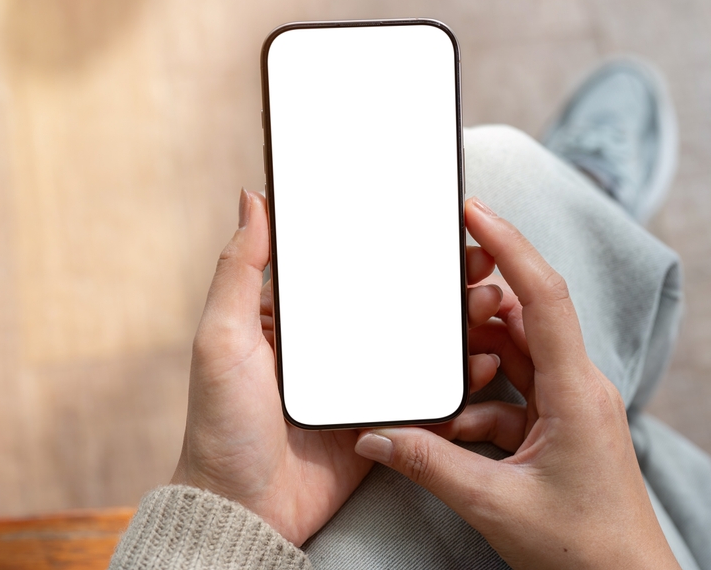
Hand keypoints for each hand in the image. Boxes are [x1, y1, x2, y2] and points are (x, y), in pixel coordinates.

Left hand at [171, 189, 504, 544]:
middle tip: (476, 261)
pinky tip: (482, 358)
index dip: (390, 243)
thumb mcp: (222, 339)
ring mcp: (359, 381)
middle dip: (439, 278)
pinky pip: (426, 389)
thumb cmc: (222, 426)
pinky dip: (458, 374)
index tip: (429, 224)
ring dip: (457, 319)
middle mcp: (331, 345)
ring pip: (418, 340)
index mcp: (293, 318)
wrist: (247, 511)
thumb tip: (252, 199)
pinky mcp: (381, 418)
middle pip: (394, 299)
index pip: (348, 267)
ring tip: (488, 300)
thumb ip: (238, 270)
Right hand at [352, 197, 679, 569]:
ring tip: (434, 379)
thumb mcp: (495, 504)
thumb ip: (430, 465)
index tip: (475, 211)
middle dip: (477, 308)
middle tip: (434, 294)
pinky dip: (480, 405)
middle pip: (524, 320)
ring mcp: (571, 406)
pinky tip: (452, 432)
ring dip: (474, 365)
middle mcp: (578, 387)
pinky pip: (515, 394)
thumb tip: (376, 435)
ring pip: (516, 358)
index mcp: (576, 391)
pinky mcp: (562, 426)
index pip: (545, 295)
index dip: (510, 246)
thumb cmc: (583, 549)